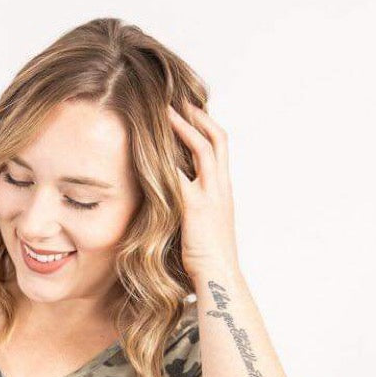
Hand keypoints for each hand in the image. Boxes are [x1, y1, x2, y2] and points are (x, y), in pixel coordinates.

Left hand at [167, 103, 239, 280]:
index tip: (191, 110)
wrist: (219, 277)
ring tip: (165, 109)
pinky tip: (152, 146)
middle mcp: (221, 188)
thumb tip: (173, 200)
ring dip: (184, 126)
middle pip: (217, 139)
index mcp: (223, 191)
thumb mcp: (203, 226)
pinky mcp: (196, 207)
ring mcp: (211, 196)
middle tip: (179, 99)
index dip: (207, 126)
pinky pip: (182, 175)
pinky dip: (168, 157)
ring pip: (203, 149)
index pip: (220, 148)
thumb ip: (193, 208)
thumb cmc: (209, 259)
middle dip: (198, 116)